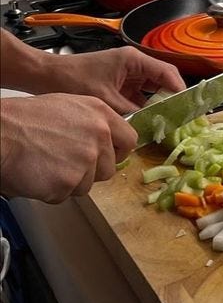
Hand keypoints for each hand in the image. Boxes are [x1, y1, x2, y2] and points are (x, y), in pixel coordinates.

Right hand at [0, 93, 138, 202]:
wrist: (1, 133)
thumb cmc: (26, 118)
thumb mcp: (69, 107)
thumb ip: (93, 124)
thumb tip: (104, 142)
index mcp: (101, 114)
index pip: (129, 140)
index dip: (117, 152)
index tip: (107, 156)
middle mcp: (99, 136)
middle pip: (108, 168)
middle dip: (90, 171)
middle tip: (64, 163)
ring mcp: (86, 160)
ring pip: (87, 185)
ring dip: (69, 182)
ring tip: (46, 164)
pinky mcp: (69, 182)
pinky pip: (65, 195)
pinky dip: (50, 191)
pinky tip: (38, 174)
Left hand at [34, 46, 185, 113]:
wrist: (45, 76)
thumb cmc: (72, 80)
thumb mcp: (104, 99)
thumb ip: (130, 112)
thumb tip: (150, 126)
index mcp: (133, 60)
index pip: (166, 73)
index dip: (179, 90)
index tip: (187, 107)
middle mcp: (133, 64)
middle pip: (162, 81)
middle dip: (170, 99)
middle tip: (179, 118)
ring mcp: (126, 75)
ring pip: (151, 90)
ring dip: (156, 105)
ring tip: (165, 122)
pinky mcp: (119, 84)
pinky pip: (138, 96)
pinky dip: (143, 108)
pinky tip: (145, 122)